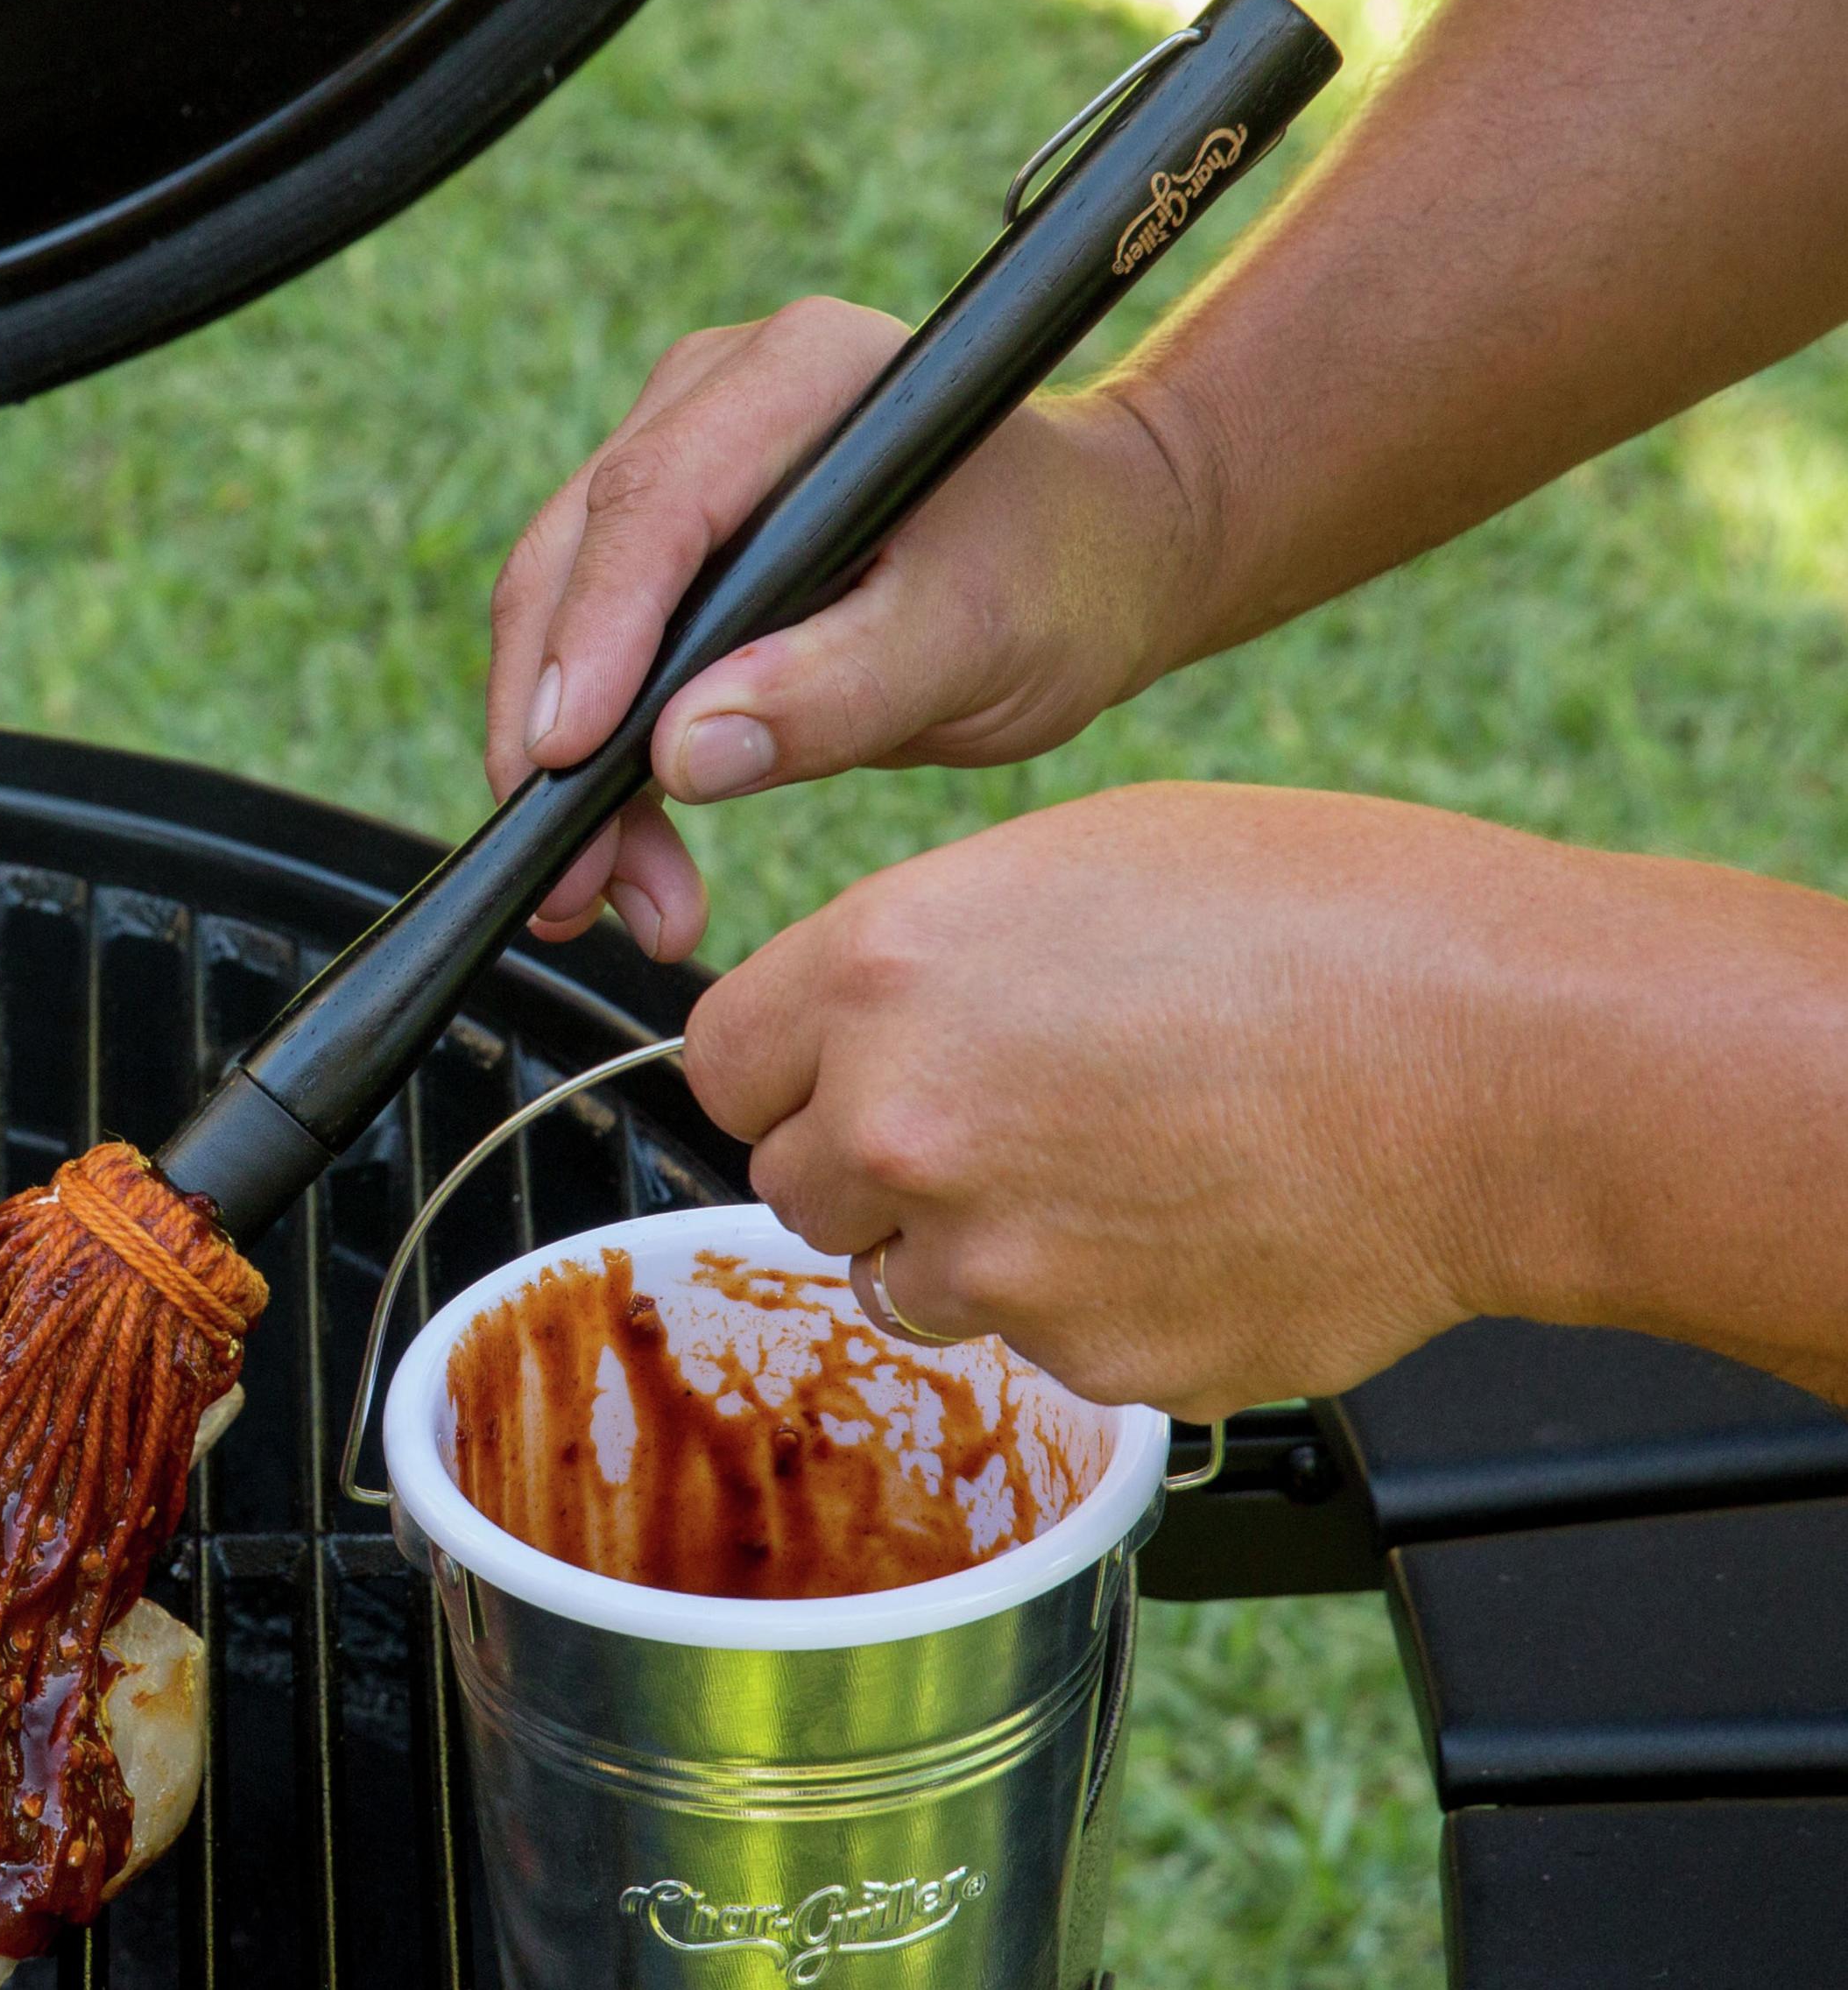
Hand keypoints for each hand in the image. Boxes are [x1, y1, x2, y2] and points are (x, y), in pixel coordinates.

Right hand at [485, 299, 1215, 960]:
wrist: (1098, 555)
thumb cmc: (1060, 575)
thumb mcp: (975, 643)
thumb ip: (837, 691)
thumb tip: (679, 753)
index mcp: (803, 374)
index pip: (654, 502)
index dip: (593, 634)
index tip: (565, 757)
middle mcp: (713, 393)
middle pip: (574, 559)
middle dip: (553, 731)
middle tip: (573, 883)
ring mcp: (677, 455)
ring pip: (557, 613)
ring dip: (561, 765)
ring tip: (600, 897)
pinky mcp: (667, 535)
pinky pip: (585, 644)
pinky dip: (594, 758)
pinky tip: (621, 857)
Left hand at [684, 783, 1641, 1418]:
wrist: (1507, 1067)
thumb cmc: (1323, 926)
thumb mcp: (1069, 861)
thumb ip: (917, 956)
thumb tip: (849, 1028)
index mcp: (881, 975)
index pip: (717, 1061)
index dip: (787, 1062)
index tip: (839, 1062)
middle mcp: (905, 1126)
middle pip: (795, 1181)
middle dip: (872, 1156)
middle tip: (1006, 1110)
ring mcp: (993, 1263)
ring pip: (904, 1279)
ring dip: (973, 1240)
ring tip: (1114, 1160)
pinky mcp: (1091, 1362)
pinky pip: (1037, 1345)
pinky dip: (1090, 1302)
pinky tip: (1187, 1219)